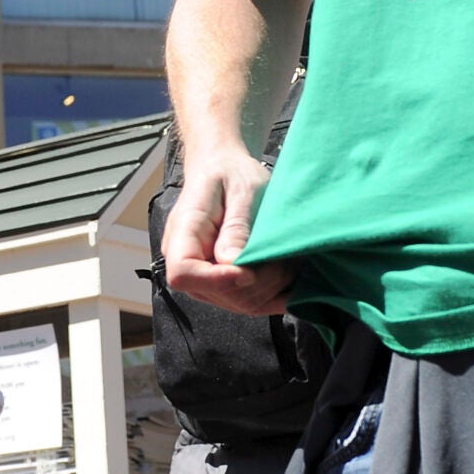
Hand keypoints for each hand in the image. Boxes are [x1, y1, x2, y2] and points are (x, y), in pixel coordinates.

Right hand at [161, 147, 293, 315]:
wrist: (225, 170)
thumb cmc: (232, 173)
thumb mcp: (242, 189)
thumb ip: (237, 227)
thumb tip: (233, 264)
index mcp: (184, 231)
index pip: (183, 273)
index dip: (216, 280)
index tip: (249, 271)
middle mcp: (188, 260)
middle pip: (217, 293)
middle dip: (259, 282)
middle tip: (284, 256)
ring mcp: (204, 275)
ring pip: (238, 303)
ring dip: (271, 287)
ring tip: (288, 259)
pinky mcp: (223, 283)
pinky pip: (249, 303)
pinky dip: (275, 295)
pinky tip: (290, 277)